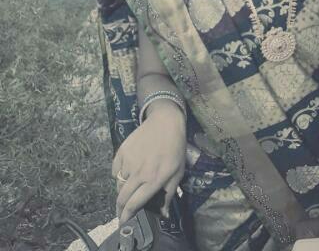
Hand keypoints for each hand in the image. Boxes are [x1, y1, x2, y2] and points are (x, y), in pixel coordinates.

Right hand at [112, 102, 186, 222]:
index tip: (124, 221)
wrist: (166, 122)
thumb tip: (164, 214)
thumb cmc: (175, 147)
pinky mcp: (122, 151)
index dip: (127, 215)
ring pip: (118, 184)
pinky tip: (128, 171)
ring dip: (122, 189)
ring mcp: (129, 161)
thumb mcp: (178, 172)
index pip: (134, 204)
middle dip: (120, 208)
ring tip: (130, 188)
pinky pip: (115, 170)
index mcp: (154, 179)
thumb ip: (169, 194)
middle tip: (122, 211)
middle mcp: (139, 172)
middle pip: (122, 197)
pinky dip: (119, 174)